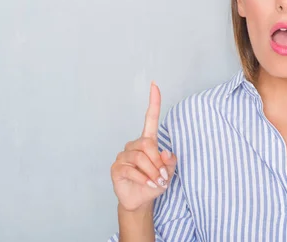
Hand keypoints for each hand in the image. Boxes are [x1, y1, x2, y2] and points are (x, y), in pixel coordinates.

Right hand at [110, 82, 176, 211]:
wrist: (141, 200)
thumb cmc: (155, 183)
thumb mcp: (168, 173)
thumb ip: (170, 162)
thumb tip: (166, 152)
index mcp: (148, 142)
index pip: (150, 118)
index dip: (154, 102)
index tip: (155, 85)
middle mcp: (134, 145)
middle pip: (148, 144)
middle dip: (158, 161)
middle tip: (162, 176)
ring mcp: (123, 155)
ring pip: (140, 158)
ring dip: (152, 172)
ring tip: (156, 182)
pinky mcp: (116, 167)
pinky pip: (131, 169)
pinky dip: (143, 178)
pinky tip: (148, 185)